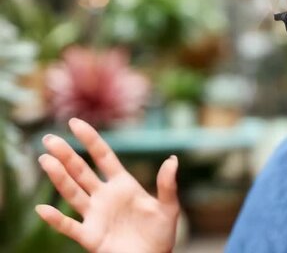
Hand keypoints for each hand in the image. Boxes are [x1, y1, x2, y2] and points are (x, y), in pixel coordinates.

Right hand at [36, 118, 179, 252]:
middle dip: (66, 155)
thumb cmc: (161, 234)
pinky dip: (56, 219)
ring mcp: (95, 215)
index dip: (90, 140)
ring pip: (72, 192)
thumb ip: (167, 184)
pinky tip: (42, 209)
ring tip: (45, 160)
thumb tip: (173, 159)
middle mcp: (105, 196)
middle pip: (81, 171)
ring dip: (58, 177)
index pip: (103, 157)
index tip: (75, 123)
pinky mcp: (90, 236)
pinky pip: (69, 226)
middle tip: (49, 139)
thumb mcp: (169, 208)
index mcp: (123, 185)